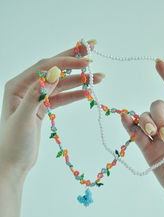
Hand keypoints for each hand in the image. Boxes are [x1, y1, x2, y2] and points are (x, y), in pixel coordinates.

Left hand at [0, 40, 103, 178]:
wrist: (12, 163)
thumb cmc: (12, 143)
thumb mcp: (23, 119)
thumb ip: (36, 95)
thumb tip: (53, 73)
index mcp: (17, 86)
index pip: (45, 66)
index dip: (66, 61)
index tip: (85, 61)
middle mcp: (27, 88)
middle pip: (54, 70)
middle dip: (73, 62)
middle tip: (92, 53)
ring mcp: (36, 98)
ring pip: (61, 84)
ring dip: (79, 80)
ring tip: (98, 77)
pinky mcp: (43, 108)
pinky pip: (61, 98)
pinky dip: (74, 95)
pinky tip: (87, 92)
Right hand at [121, 60, 163, 214]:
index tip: (159, 64)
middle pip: (157, 106)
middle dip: (159, 116)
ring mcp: (157, 136)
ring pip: (144, 117)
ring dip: (146, 123)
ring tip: (155, 136)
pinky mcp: (147, 148)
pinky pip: (134, 132)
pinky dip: (129, 124)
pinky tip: (126, 119)